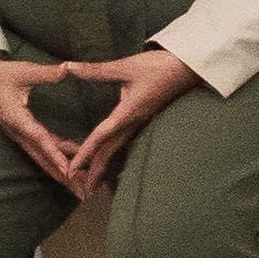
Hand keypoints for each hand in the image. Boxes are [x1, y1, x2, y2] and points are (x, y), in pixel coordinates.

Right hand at [0, 58, 79, 189]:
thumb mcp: (23, 71)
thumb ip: (46, 73)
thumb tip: (68, 68)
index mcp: (17, 119)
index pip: (39, 139)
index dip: (55, 154)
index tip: (69, 170)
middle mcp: (19, 132)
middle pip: (43, 159)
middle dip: (63, 177)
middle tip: (83, 193)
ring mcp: (21, 135)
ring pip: (43, 158)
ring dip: (62, 173)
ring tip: (82, 187)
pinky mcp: (24, 132)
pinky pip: (43, 149)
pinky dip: (58, 158)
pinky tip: (76, 163)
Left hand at [61, 48, 195, 191]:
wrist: (190, 69)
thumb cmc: (160, 66)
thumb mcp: (125, 66)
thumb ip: (96, 70)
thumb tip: (68, 67)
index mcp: (128, 113)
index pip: (101, 136)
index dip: (84, 153)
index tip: (71, 169)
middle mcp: (134, 123)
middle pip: (109, 152)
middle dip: (94, 172)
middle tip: (80, 191)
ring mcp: (140, 123)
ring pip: (117, 149)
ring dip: (103, 165)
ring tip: (91, 181)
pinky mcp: (144, 120)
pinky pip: (125, 141)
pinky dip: (112, 153)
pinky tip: (109, 158)